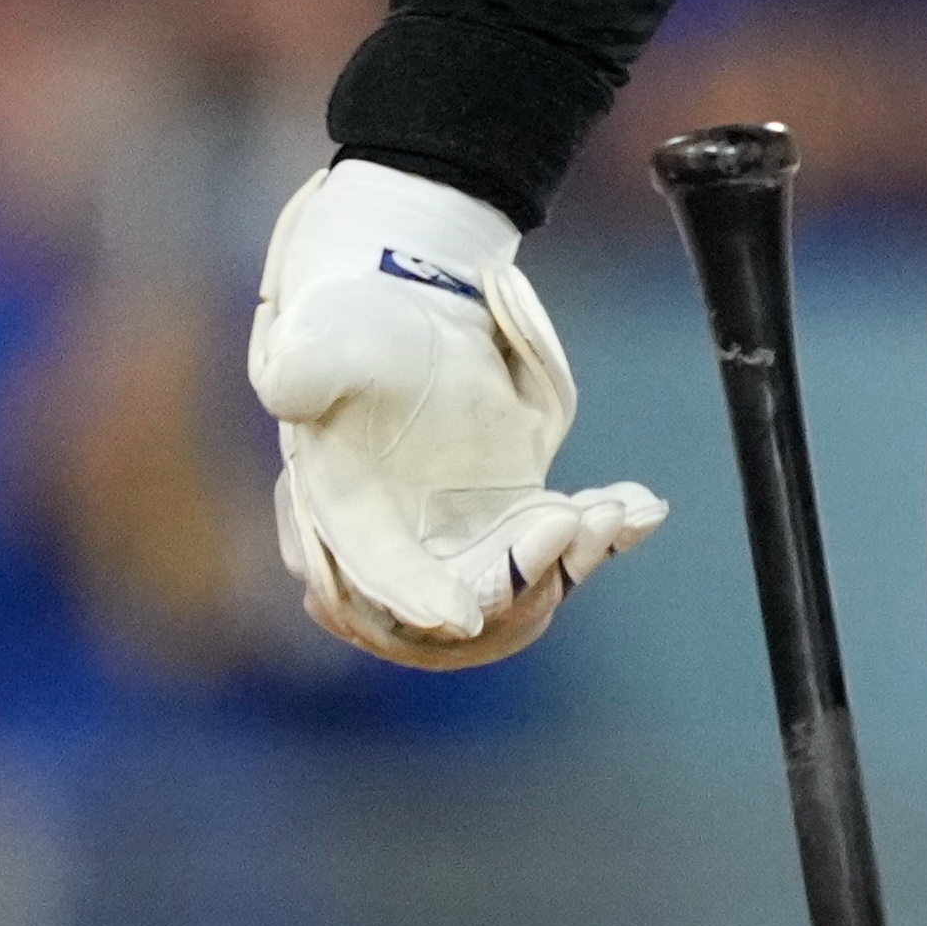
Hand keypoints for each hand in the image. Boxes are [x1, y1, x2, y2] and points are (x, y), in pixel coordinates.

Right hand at [243, 156, 665, 665]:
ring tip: (614, 509)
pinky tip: (641, 506)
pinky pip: (562, 554)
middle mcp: (401, 551)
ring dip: (573, 559)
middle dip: (524, 579)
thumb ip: (305, 366)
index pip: (376, 580)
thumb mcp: (324, 337)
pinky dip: (603, 536)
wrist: (402, 310)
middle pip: (466, 606)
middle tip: (577, 522)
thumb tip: (284, 389)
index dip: (415, 601)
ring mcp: (460, 546)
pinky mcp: (510, 528)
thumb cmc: (352, 324)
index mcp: (343, 518)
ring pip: (524, 592)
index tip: (465, 615)